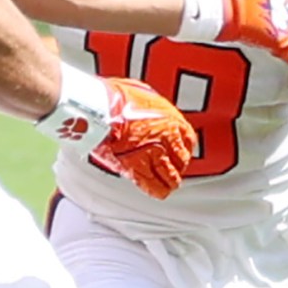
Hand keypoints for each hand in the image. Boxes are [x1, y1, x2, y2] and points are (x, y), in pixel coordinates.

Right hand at [86, 77, 194, 198]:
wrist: (100, 109)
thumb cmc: (117, 97)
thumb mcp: (144, 95)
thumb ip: (152, 108)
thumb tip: (149, 109)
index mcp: (172, 120)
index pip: (187, 141)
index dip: (182, 148)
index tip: (179, 152)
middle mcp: (168, 140)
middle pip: (181, 162)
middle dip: (176, 167)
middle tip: (172, 169)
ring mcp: (153, 155)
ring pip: (170, 177)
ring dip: (169, 182)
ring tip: (166, 184)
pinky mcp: (136, 168)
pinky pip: (152, 186)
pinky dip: (156, 190)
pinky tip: (157, 191)